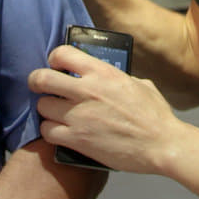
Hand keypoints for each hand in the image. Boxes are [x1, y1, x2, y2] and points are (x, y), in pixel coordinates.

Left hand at [28, 45, 187, 175]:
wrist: (163, 145)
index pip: (63, 53)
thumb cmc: (155, 116)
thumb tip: (106, 78)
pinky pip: (47, 131)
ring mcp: (80, 115)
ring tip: (55, 113)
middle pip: (42, 78)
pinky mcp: (78, 139)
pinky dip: (50, 131)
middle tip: (39, 86)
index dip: (54, 58)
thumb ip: (117, 78)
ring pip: (42, 107)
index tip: (55, 65)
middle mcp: (87, 90)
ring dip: (46, 110)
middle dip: (36, 81)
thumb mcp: (139, 84)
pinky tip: (58, 131)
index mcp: (102, 72)